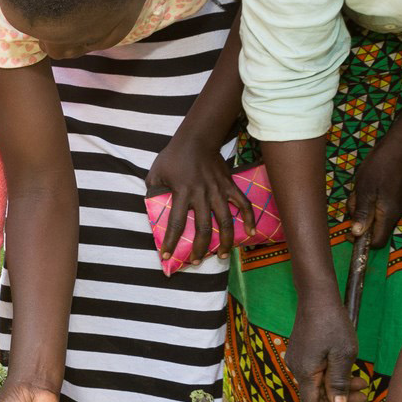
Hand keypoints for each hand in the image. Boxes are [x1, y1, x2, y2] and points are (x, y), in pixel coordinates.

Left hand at [147, 125, 253, 264]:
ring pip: (225, 221)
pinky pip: (243, 204)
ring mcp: (218, 191)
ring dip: (225, 241)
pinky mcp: (229, 185)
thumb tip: (150, 207)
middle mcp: (201, 194)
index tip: (166, 256)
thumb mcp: (156, 173)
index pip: (176, 223)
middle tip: (195, 262)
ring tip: (222, 256)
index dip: (170, 242)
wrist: (196, 139)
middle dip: (199, 249)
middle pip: (203, 228)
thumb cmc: (173, 157)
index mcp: (181, 192)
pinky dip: (249, 218)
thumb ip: (152, 191)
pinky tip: (250, 232)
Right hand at [286, 298, 369, 401]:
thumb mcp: (343, 355)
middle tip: (363, 394)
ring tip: (360, 380)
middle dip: (340, 398)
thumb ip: (339, 382)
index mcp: (305, 372)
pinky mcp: (300, 352)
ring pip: (316, 383)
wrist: (316, 297)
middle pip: (315, 394)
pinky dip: (331, 375)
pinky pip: (314, 372)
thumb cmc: (332, 323)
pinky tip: (345, 368)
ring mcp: (297, 359)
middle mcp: (296, 368)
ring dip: (338, 385)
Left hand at [347, 140, 401, 250]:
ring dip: (364, 206)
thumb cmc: (379, 168)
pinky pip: (381, 206)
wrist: (399, 148)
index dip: (361, 241)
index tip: (348, 231)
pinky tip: (368, 186)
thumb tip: (357, 234)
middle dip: (360, 218)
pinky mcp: (398, 197)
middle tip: (354, 199)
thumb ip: (362, 214)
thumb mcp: (364, 191)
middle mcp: (397, 213)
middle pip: (375, 228)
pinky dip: (371, 200)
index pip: (377, 242)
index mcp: (389, 215)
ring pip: (376, 216)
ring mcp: (398, 205)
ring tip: (360, 189)